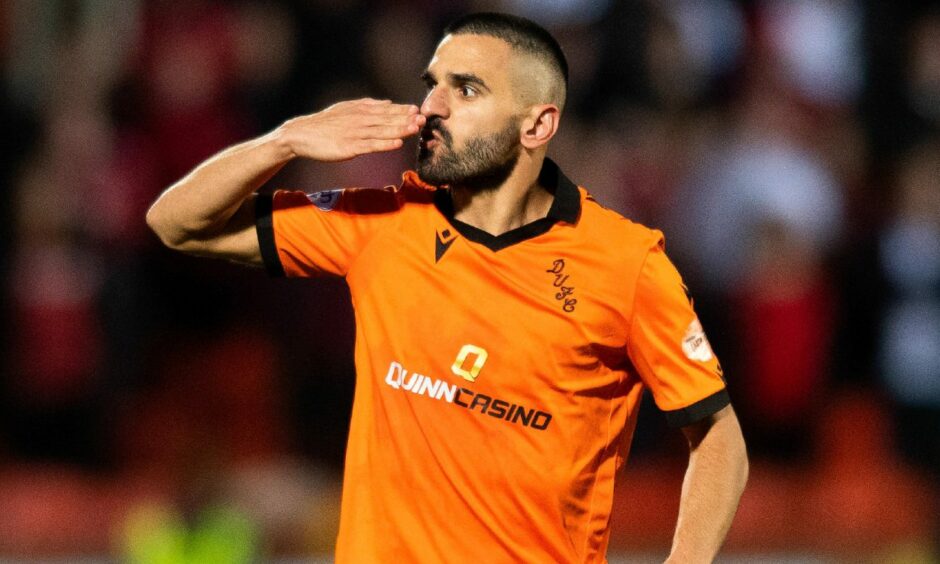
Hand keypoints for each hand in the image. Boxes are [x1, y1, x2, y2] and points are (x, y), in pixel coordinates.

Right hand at [276, 98, 424, 161]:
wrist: (301, 135)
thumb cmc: (325, 124)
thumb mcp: (346, 109)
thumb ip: (368, 106)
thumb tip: (388, 103)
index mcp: (360, 110)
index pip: (386, 110)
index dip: (402, 110)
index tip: (419, 110)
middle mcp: (360, 120)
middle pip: (387, 119)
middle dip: (406, 119)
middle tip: (424, 118)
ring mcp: (355, 133)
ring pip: (382, 132)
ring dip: (400, 130)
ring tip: (415, 129)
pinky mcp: (349, 147)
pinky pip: (370, 146)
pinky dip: (384, 145)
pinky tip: (397, 144)